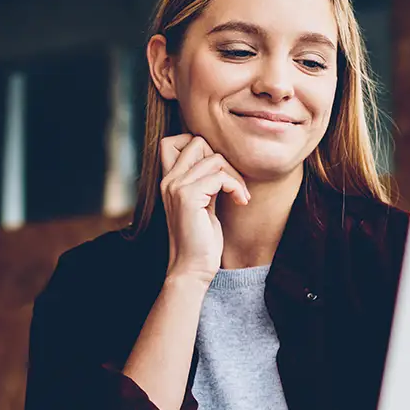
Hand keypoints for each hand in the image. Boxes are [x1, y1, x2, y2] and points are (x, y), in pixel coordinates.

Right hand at [159, 134, 249, 282]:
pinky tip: (241, 201)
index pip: (173, 141)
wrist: (192, 268)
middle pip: (197, 141)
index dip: (200, 146)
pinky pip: (220, 176)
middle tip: (233, 183)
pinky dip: (236, 187)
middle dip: (223, 159)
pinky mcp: (188, 197)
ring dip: (235, 175)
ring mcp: (176, 187)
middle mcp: (168, 180)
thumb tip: (220, 160)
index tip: (218, 171)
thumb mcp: (202, 203)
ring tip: (240, 195)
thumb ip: (204, 181)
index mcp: (168, 181)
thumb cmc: (201, 240)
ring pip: (214, 158)